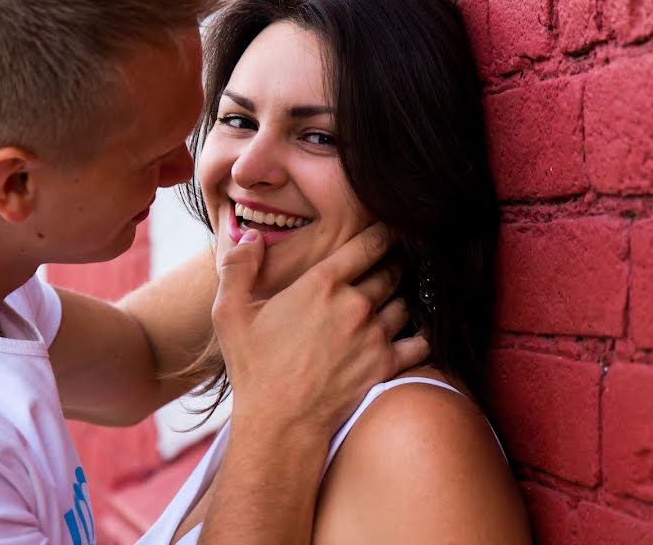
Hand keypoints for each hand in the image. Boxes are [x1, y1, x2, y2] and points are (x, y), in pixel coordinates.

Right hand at [212, 224, 428, 434]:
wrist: (279, 423)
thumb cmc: (254, 368)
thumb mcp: (230, 313)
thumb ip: (238, 268)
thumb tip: (251, 238)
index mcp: (321, 284)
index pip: (367, 244)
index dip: (381, 233)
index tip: (386, 230)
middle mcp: (355, 304)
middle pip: (391, 270)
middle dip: (393, 263)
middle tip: (393, 261)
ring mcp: (375, 335)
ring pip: (404, 303)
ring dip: (401, 298)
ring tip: (396, 297)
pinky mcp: (387, 365)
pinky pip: (422, 341)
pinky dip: (423, 333)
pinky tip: (416, 332)